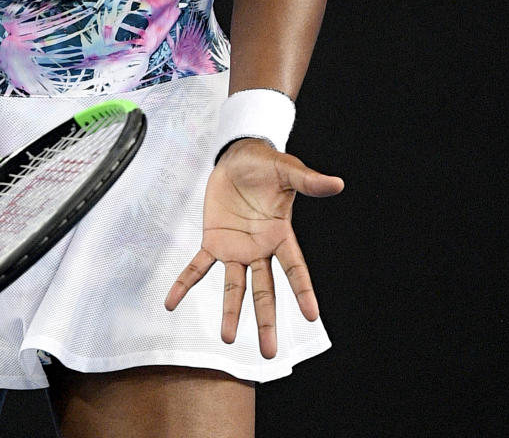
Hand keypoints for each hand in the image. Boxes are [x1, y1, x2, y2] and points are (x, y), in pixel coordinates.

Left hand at [164, 138, 343, 357]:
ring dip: (230, 311)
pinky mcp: (214, 240)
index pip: (295, 268)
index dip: (302, 290)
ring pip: (234, 286)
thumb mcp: (286, 170)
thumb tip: (337, 183)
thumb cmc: (266, 165)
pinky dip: (184, 284)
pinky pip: (197, 266)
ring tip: (227, 338)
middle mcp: (259, 249)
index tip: (312, 316)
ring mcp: (236, 248)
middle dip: (266, 320)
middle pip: (265, 290)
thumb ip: (308, 181)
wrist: (238, 157)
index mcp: (281, 235)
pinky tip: (171, 302)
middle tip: (269, 351)